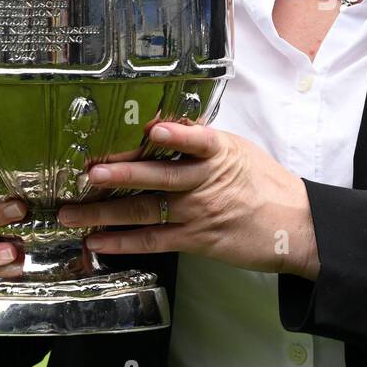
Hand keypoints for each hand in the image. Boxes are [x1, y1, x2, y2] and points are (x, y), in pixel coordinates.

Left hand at [57, 121, 320, 279]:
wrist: (295, 226)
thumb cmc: (265, 184)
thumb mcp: (238, 150)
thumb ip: (201, 139)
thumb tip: (164, 124)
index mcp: (219, 153)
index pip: (196, 140)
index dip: (175, 135)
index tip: (152, 129)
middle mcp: (205, 182)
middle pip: (158, 177)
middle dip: (120, 175)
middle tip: (89, 173)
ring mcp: (198, 213)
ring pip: (145, 211)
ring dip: (105, 212)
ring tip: (72, 212)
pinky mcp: (195, 240)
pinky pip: (153, 241)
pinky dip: (122, 242)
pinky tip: (97, 241)